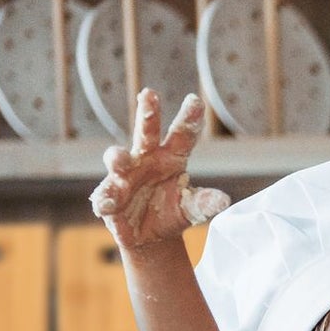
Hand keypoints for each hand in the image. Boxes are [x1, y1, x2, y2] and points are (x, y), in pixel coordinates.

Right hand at [89, 89, 230, 253]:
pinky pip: (105, 196)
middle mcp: (145, 160)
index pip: (182, 135)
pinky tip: (107, 205)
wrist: (149, 236)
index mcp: (170, 158)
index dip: (188, 119)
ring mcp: (123, 177)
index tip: (196, 101)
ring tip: (120, 159)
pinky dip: (105, 200)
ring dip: (118, 157)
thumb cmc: (170, 212)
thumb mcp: (190, 208)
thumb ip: (204, 202)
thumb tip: (224, 201)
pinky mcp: (109, 198)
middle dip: (147, 114)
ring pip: (118, 160)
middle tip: (148, 94)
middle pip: (146, 133)